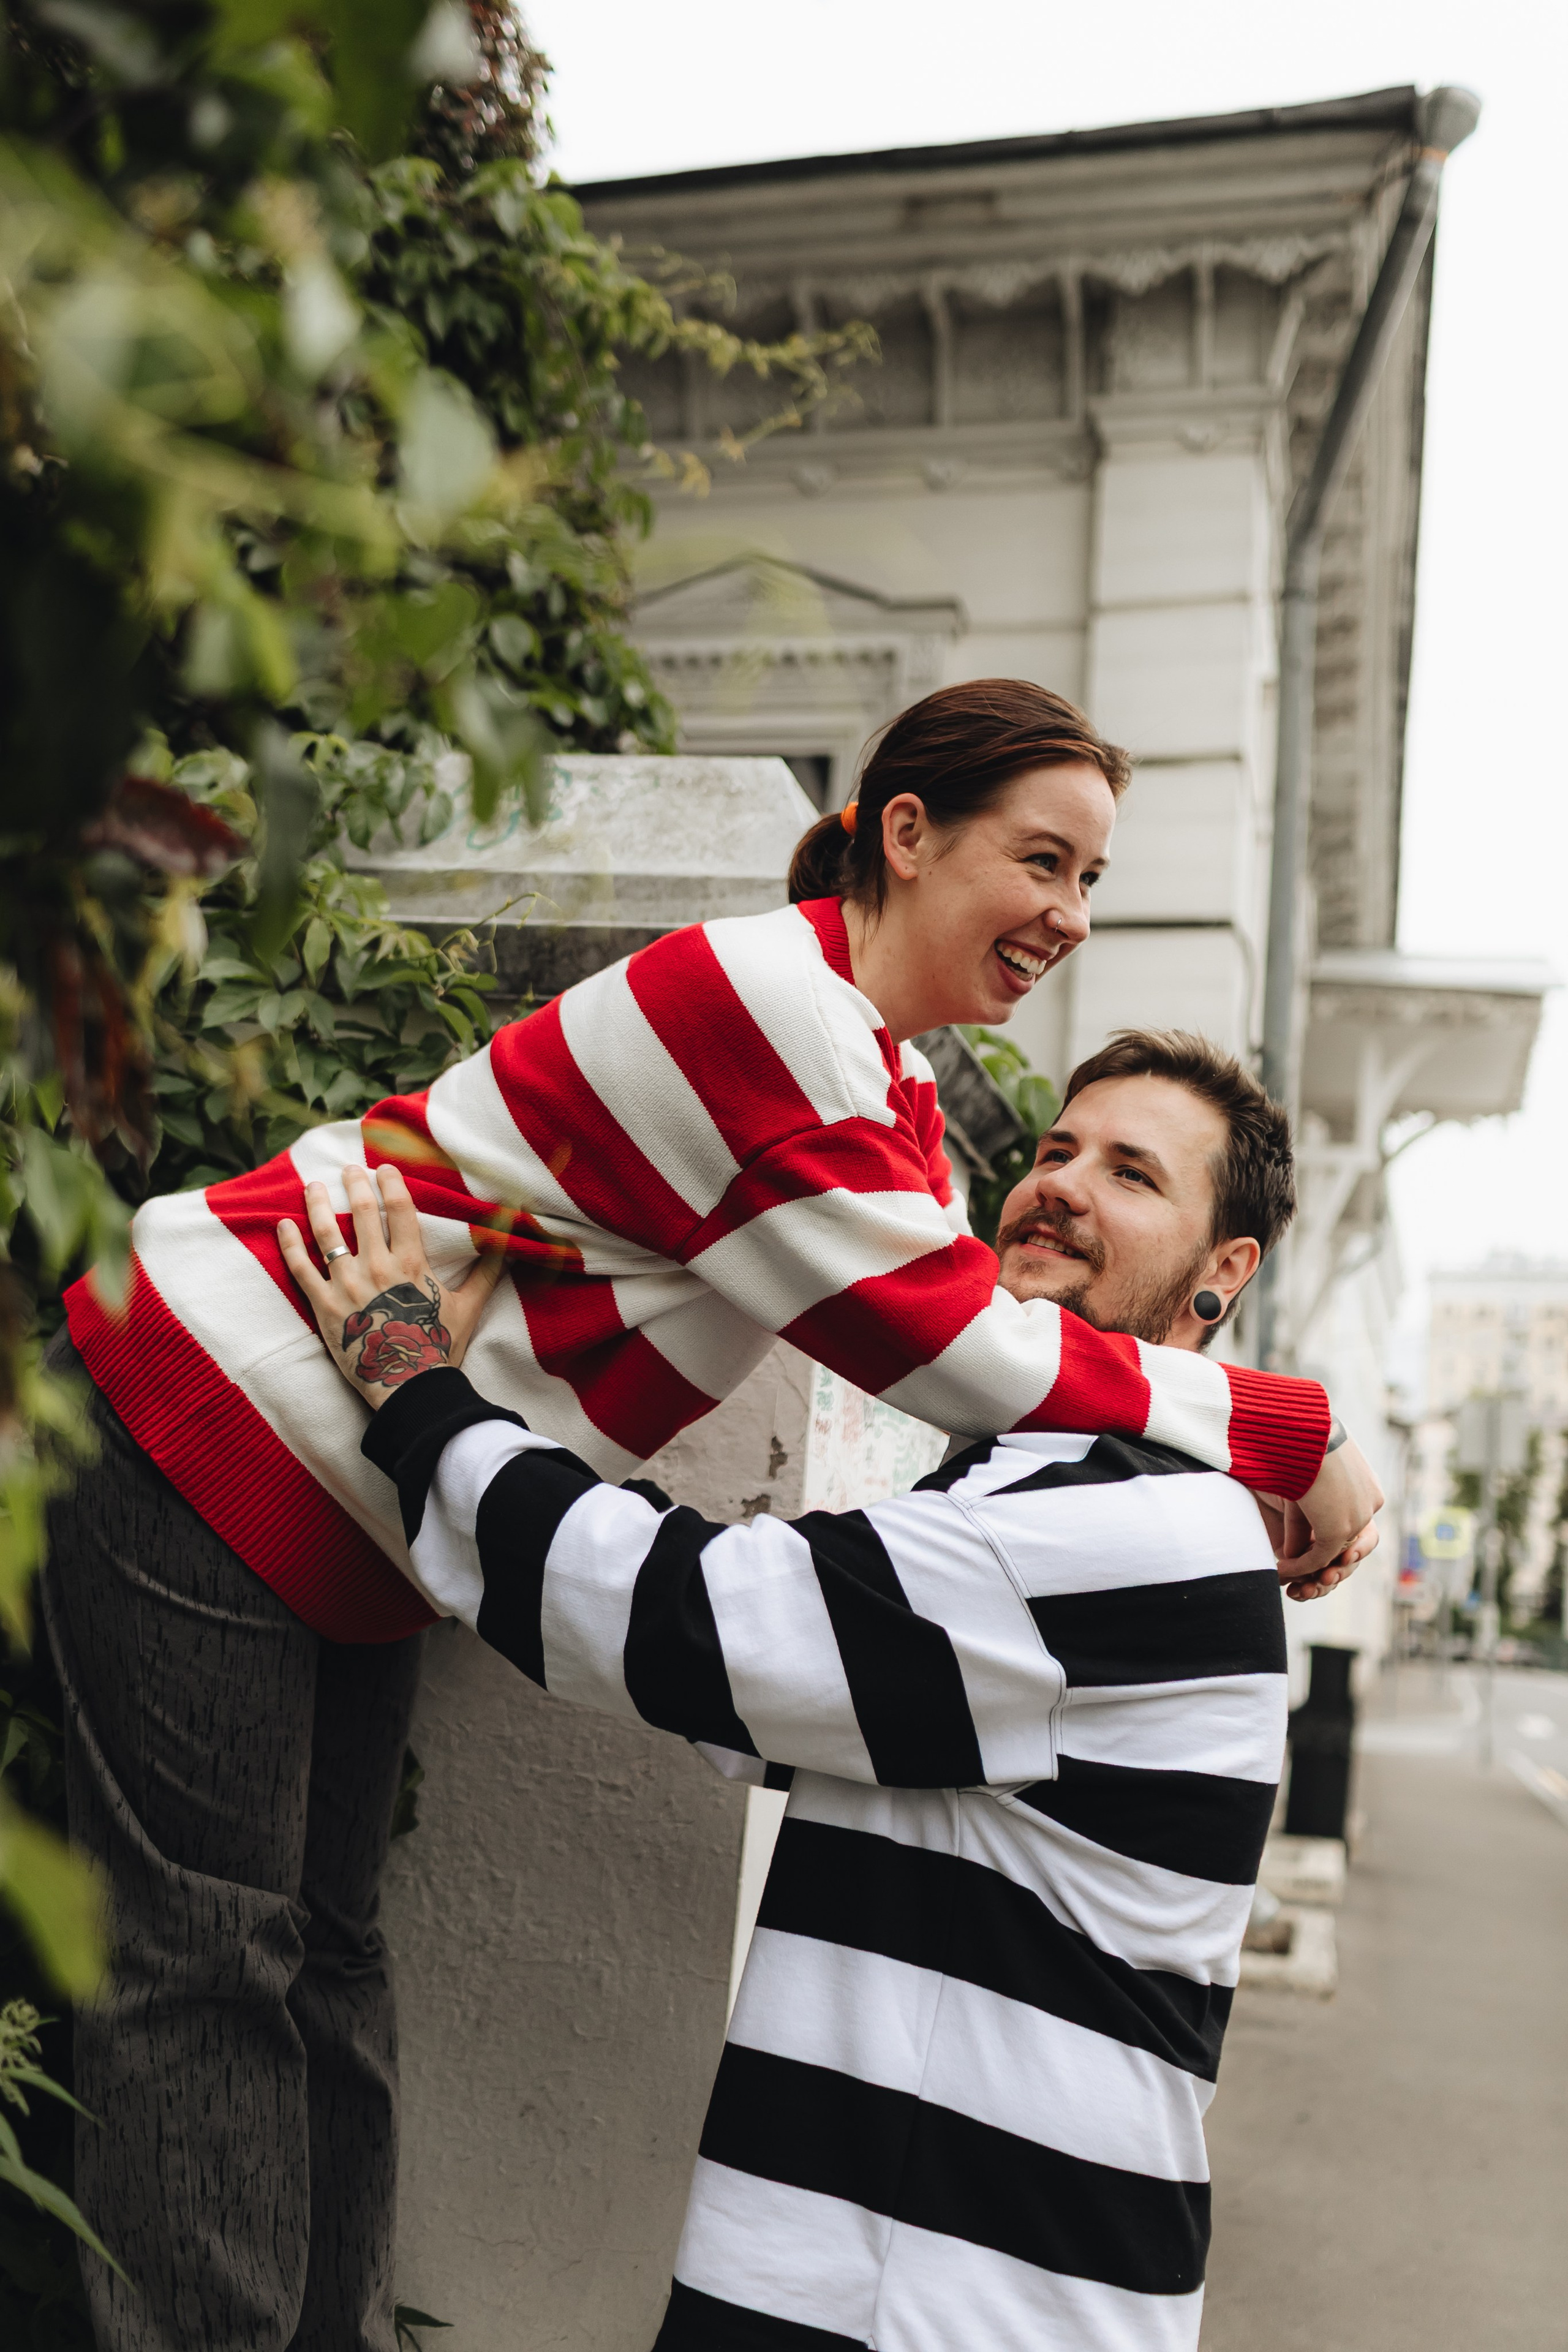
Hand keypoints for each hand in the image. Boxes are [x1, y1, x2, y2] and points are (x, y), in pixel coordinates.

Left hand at [278, 1163, 502, 1408]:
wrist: (408, 1387)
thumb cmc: (439, 1347)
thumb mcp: (468, 1307)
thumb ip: (486, 1273)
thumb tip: (508, 1245)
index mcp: (411, 1263)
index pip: (400, 1210)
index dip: (392, 1184)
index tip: (385, 1168)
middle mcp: (377, 1267)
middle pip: (361, 1212)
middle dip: (355, 1184)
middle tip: (349, 1168)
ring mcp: (347, 1285)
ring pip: (326, 1233)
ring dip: (318, 1205)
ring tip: (313, 1186)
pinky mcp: (323, 1306)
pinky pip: (300, 1269)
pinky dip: (290, 1244)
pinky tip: (283, 1225)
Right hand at [1252, 1432, 1383, 1600]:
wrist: (1297, 1426)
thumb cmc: (1293, 1440)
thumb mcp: (1300, 1486)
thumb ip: (1301, 1520)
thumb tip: (1291, 1552)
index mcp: (1364, 1485)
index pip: (1352, 1524)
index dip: (1329, 1545)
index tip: (1301, 1552)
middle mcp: (1368, 1503)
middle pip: (1348, 1545)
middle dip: (1323, 1567)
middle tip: (1301, 1579)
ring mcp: (1357, 1518)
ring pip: (1335, 1557)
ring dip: (1310, 1574)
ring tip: (1289, 1580)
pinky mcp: (1340, 1529)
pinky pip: (1318, 1559)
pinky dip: (1297, 1569)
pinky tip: (1278, 1572)